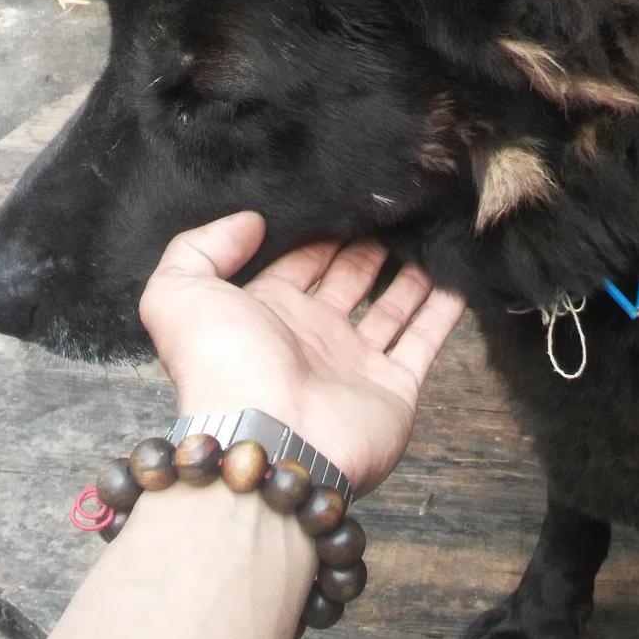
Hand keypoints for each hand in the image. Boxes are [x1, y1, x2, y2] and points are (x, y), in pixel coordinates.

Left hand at [138, 212, 464, 492]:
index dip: (318, 233)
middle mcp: (311, 337)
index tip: (345, 197)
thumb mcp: (178, 293)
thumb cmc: (222, 367)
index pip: (298, 263)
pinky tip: (460, 276)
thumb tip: (250, 222)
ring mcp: (355, 364)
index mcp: (265, 313)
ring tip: (430, 232)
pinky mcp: (394, 387)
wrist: (269, 441)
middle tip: (394, 208)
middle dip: (367, 247)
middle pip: (348, 281)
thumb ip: (200, 246)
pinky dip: (444, 310)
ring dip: (410, 273)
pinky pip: (425, 340)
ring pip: (391, 306)